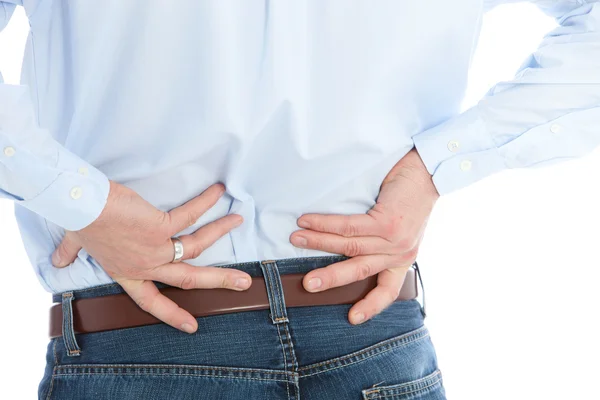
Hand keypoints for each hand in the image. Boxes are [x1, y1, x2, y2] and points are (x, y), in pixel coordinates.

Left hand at [51, 182, 250, 333]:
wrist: (81, 204)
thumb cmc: (80, 221)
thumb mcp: (76, 244)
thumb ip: (70, 253)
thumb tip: (56, 261)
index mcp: (127, 272)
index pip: (151, 300)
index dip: (171, 314)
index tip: (191, 326)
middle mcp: (145, 265)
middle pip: (188, 279)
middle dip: (219, 282)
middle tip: (243, 283)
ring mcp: (155, 248)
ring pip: (197, 249)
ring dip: (220, 232)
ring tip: (239, 220)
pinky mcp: (160, 228)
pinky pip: (189, 216)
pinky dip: (205, 202)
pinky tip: (218, 191)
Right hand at [290, 148, 438, 323]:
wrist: (425, 172)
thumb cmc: (406, 198)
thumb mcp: (398, 230)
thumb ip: (378, 244)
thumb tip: (341, 248)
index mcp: (402, 259)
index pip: (388, 290)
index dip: (371, 306)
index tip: (353, 319)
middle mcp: (399, 253)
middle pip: (359, 271)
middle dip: (330, 279)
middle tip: (307, 285)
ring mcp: (394, 239)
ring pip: (349, 247)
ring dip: (317, 242)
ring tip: (295, 239)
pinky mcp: (387, 223)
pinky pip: (349, 226)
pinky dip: (324, 224)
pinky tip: (307, 221)